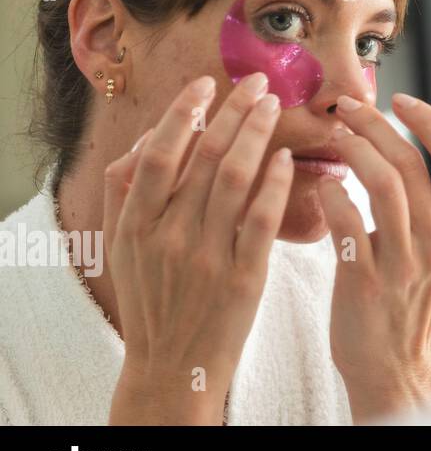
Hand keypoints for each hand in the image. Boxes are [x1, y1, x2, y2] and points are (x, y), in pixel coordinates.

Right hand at [104, 73, 292, 424]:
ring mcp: (206, 256)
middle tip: (257, 81)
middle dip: (233, 111)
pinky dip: (276, 183)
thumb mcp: (122, 248)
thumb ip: (127, 192)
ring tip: (274, 105)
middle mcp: (168, 236)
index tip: (207, 83)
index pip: (159, 153)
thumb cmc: (153, 300)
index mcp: (136, 225)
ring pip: (234, 178)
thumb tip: (149, 136)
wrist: (171, 369)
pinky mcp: (243, 278)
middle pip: (203, 156)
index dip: (183, 112)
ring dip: (257, 134)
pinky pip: (262, 219)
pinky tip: (288, 158)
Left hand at [315, 93, 430, 422]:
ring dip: (354, 150)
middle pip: (414, 163)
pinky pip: (347, 224)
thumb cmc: (420, 308)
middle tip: (347, 107)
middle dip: (377, 124)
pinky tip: (321, 183)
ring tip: (333, 136)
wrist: (396, 369)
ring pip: (383, 185)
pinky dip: (332, 194)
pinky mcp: (364, 282)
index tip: (401, 99)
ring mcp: (404, 264)